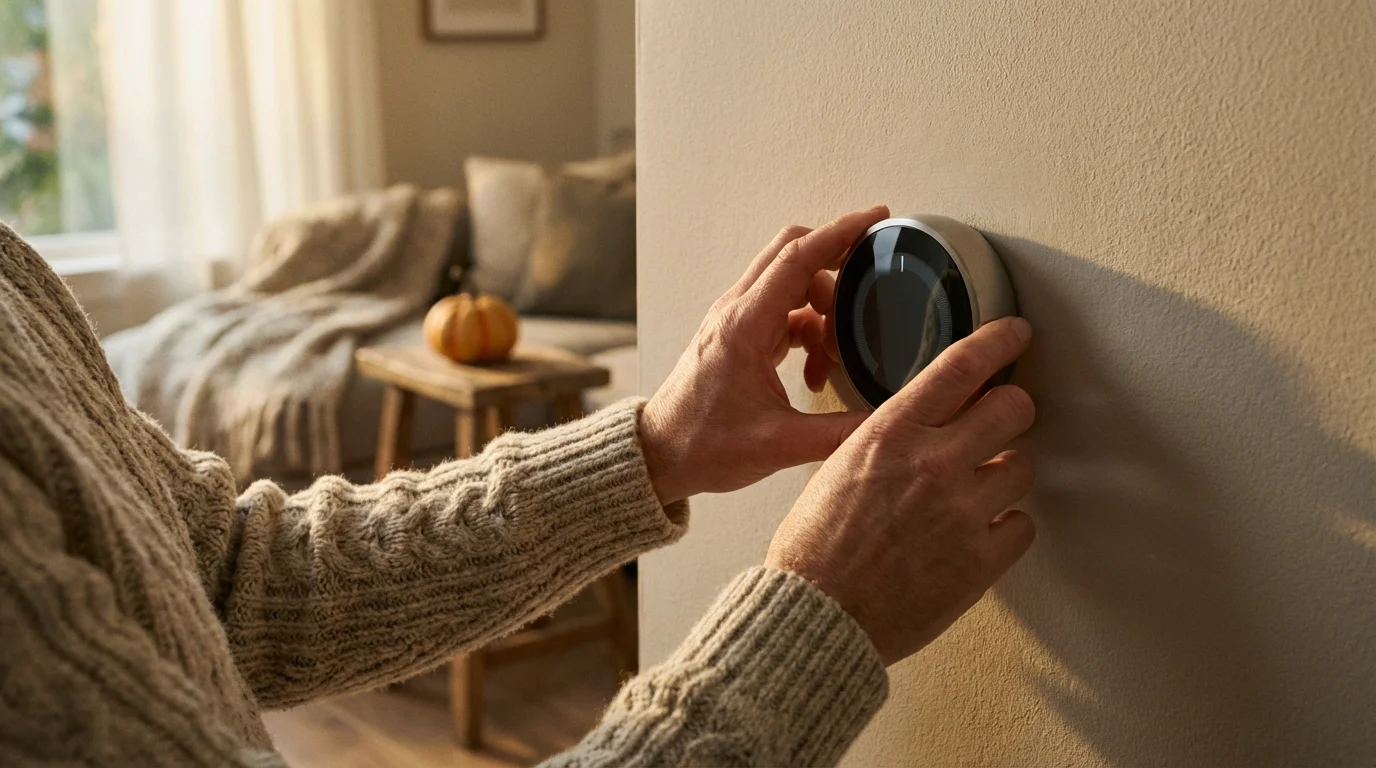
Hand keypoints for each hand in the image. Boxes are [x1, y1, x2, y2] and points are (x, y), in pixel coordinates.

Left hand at [640, 206, 889, 504]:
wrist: (660, 453)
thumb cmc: (701, 444)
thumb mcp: (778, 445)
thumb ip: (837, 434)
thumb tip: (884, 422)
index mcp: (743, 327)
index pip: (797, 259)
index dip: (840, 233)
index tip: (874, 217)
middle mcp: (736, 313)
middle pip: (791, 254)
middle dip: (836, 256)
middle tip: (871, 271)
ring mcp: (735, 320)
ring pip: (790, 282)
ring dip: (823, 305)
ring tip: (836, 353)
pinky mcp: (738, 333)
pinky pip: (783, 309)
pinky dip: (808, 326)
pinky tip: (815, 365)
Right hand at [764, 317, 1036, 665]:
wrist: (817, 616)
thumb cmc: (814, 549)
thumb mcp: (839, 468)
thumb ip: (889, 442)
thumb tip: (924, 427)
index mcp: (890, 434)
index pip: (961, 366)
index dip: (998, 341)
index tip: (1016, 333)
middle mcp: (932, 464)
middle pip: (1013, 408)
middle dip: (1013, 410)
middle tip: (1005, 419)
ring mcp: (962, 513)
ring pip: (1023, 467)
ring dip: (1005, 473)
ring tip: (979, 489)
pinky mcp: (981, 561)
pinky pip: (1023, 526)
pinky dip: (1006, 528)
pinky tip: (979, 533)